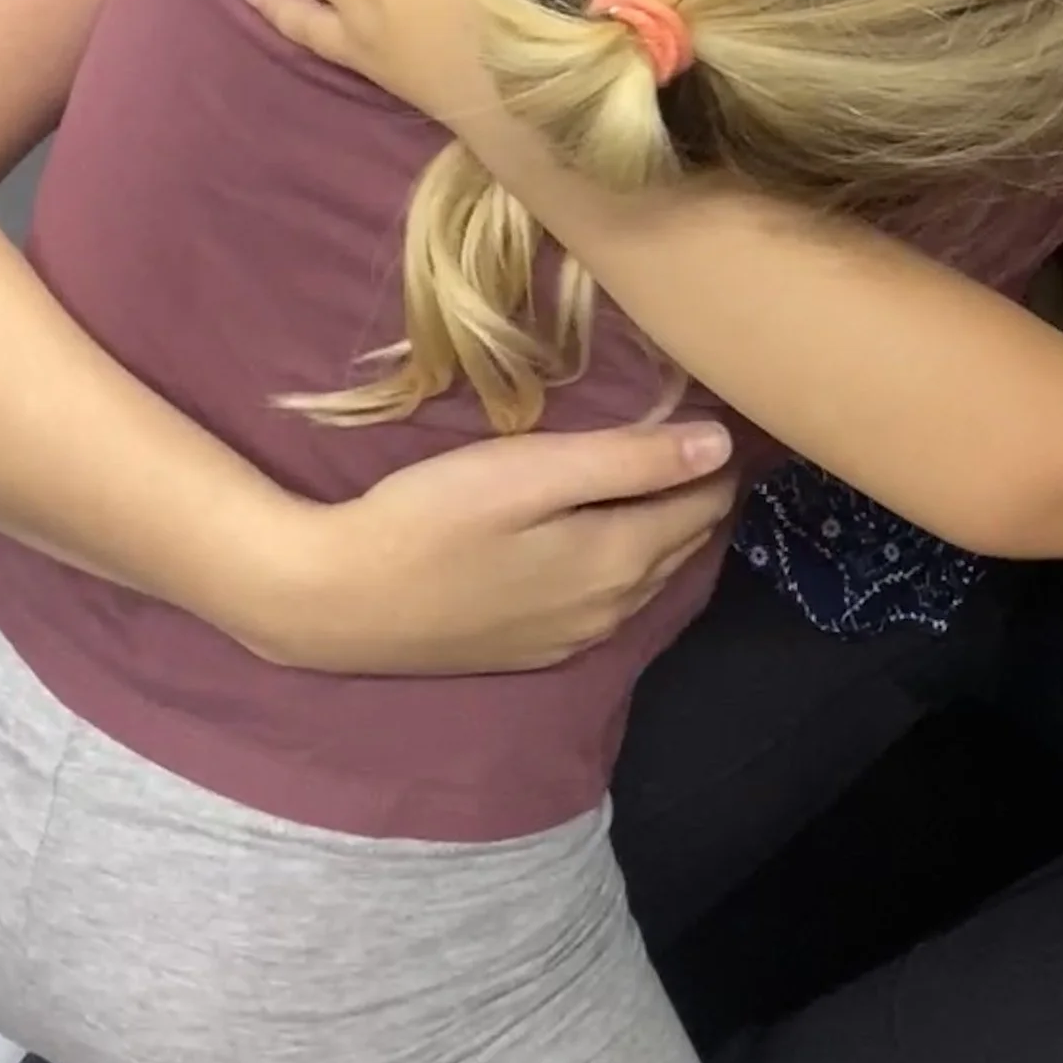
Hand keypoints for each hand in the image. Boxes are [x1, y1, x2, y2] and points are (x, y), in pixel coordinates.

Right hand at [240, 419, 737, 673]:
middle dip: (700, 493)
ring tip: (668, 477)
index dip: (718, 458)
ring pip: (649, 578)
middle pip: (683, 544)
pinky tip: (607, 537)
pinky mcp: (534, 650)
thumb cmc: (430, 517)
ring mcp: (572, 639)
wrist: (336, 601)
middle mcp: (612, 610)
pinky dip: (628, 565)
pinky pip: (610, 604)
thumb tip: (721, 445)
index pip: (703, 503)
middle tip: (705, 437)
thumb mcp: (532, 472)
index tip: (725, 411)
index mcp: (621, 560)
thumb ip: (630, 460)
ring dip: (665, 531)